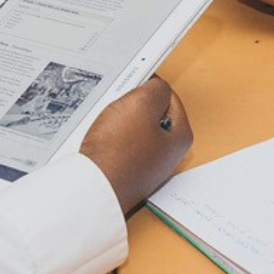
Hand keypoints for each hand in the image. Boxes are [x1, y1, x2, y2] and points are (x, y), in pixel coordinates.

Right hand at [80, 77, 191, 213]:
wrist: (93, 188)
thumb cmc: (118, 152)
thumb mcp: (142, 104)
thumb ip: (156, 89)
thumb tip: (157, 87)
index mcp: (180, 137)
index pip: (168, 97)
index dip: (149, 87)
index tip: (134, 84)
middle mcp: (167, 154)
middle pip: (151, 114)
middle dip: (133, 107)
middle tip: (119, 107)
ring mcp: (147, 165)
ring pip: (133, 129)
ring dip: (119, 122)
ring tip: (108, 126)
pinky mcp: (128, 173)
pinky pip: (121, 146)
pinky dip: (110, 140)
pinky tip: (101, 142)